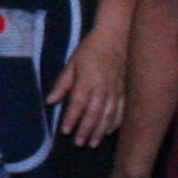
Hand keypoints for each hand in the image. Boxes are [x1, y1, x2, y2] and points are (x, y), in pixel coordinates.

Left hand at [50, 33, 130, 147]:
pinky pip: (122, 109)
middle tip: (79, 143)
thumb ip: (62, 83)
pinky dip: (116, 122)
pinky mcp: (126, 89)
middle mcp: (103, 86)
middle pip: (94, 112)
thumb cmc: (91, 48)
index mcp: (87, 79)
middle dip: (86, 129)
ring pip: (109, 114)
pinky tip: (110, 131)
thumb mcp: (72, 62)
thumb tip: (50, 101)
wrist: (117, 34)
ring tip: (92, 142)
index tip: (65, 131)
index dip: (72, 118)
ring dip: (100, 130)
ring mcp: (117, 88)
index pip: (78, 103)